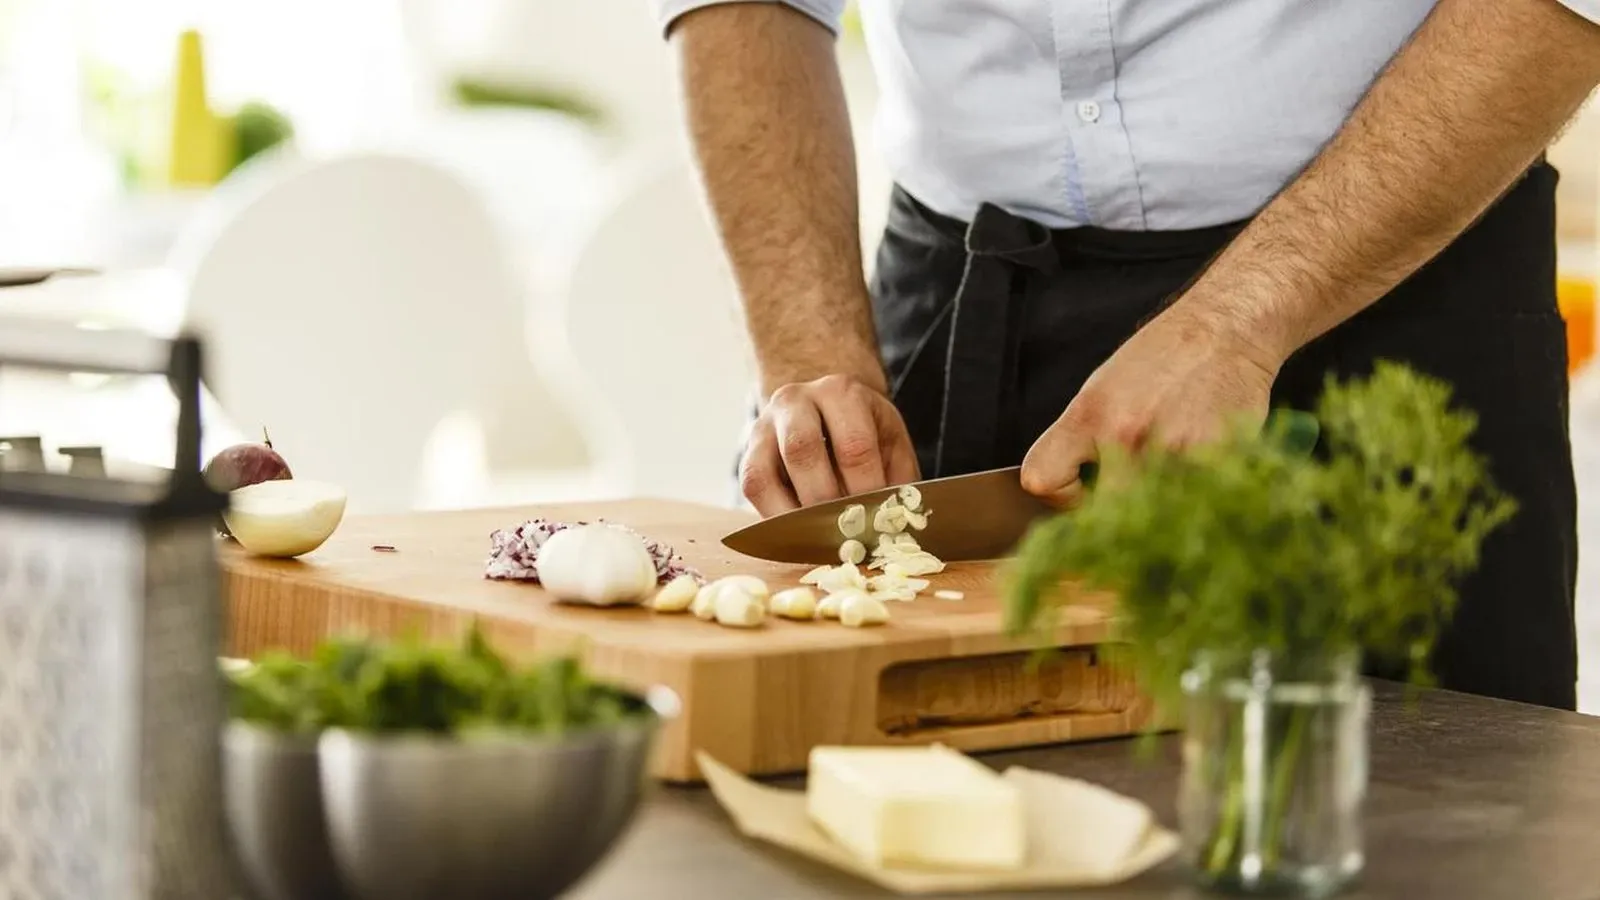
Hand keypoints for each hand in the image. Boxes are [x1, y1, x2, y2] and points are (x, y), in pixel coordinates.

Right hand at [740, 374, 920, 515]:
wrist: (828, 409)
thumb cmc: (865, 432)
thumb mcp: (891, 443)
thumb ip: (898, 479)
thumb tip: (898, 524)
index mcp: (841, 392)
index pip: (853, 445)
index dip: (865, 490)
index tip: (878, 521)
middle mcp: (795, 400)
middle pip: (802, 451)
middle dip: (826, 502)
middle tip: (848, 533)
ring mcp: (764, 424)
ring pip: (765, 472)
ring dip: (795, 513)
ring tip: (822, 535)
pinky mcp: (749, 452)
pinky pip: (752, 488)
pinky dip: (775, 516)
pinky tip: (799, 531)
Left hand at [1021, 305, 1281, 507]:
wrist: (1224, 330)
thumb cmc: (1162, 359)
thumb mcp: (1102, 390)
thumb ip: (1081, 440)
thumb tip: (1070, 490)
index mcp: (1087, 415)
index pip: (1040, 480)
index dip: (1060, 494)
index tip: (1083, 486)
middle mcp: (1122, 434)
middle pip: (1100, 513)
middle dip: (1115, 510)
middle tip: (1133, 487)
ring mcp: (1168, 451)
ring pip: (1149, 515)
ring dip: (1157, 507)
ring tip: (1170, 469)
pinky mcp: (1213, 460)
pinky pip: (1192, 504)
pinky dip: (1195, 497)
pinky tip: (1199, 464)